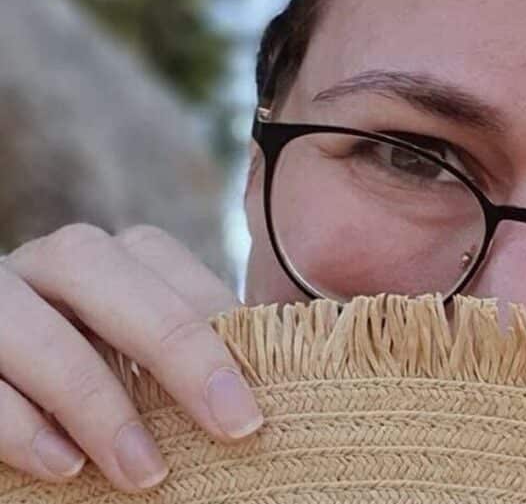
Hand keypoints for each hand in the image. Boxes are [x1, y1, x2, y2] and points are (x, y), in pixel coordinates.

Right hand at [0, 224, 262, 491]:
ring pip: (28, 324)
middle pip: (97, 270)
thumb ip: (194, 356)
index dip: (214, 321)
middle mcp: (41, 266)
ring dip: (94, 399)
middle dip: (175, 346)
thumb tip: (295, 377)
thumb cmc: (90, 382)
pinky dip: (21, 426)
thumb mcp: (138, 360)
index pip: (157, 257)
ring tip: (147, 471)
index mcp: (101, 258)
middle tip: (236, 425)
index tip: (259, 399)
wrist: (7, 395)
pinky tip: (66, 468)